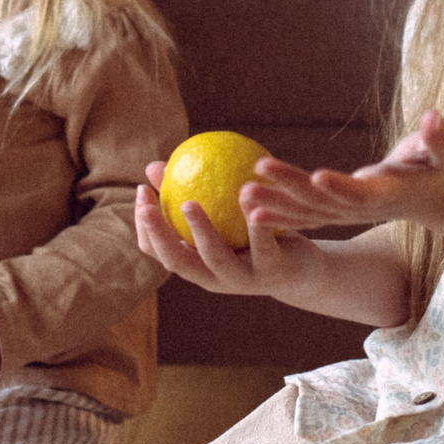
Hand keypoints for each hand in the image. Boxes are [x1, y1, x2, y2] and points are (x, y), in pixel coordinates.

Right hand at [132, 158, 332, 303]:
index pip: (159, 251)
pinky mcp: (272, 271)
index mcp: (196, 265)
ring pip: (215, 258)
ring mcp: (242, 279)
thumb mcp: (220, 217)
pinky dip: (252, 223)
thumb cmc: (251, 236)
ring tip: (188, 203)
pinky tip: (244, 194)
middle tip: (148, 204)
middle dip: (158, 235)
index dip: (144, 226)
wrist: (302, 269)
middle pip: (177, 261)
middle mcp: (214, 278)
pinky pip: (261, 244)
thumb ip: (191, 192)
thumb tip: (154, 165)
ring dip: (199, 231)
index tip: (141, 191)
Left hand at [237, 111, 443, 232]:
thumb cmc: (436, 166)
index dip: (340, 186)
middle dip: (289, 188)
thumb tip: (434, 117)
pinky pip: (303, 218)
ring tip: (243, 193)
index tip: (317, 175)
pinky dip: (278, 216)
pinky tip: (249, 211)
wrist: (429, 195)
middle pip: (321, 201)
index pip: (360, 192)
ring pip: (306, 212)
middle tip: (257, 173)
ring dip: (274, 204)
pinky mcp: (335, 213)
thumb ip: (438, 139)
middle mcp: (360, 209)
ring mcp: (345, 214)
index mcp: (385, 194)